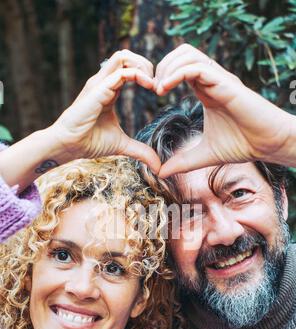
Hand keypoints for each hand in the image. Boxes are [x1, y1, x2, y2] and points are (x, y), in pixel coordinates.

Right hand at [51, 50, 160, 172]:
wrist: (69, 146)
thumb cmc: (89, 142)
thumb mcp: (122, 145)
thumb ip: (140, 151)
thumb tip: (157, 165)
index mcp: (108, 90)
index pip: (128, 67)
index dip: (145, 74)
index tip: (157, 91)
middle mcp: (103, 82)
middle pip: (126, 55)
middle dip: (146, 64)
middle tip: (157, 84)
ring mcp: (99, 83)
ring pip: (122, 56)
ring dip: (142, 65)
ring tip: (152, 83)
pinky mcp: (98, 89)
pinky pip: (121, 72)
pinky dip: (138, 75)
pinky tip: (148, 86)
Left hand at [154, 44, 293, 177]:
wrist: (268, 145)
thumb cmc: (242, 145)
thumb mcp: (204, 155)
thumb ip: (182, 162)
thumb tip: (161, 173)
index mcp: (205, 90)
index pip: (179, 67)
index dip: (161, 75)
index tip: (152, 95)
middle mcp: (211, 80)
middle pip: (182, 52)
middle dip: (162, 66)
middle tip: (153, 89)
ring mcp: (219, 79)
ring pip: (188, 53)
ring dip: (167, 67)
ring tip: (158, 89)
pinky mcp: (226, 84)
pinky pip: (198, 67)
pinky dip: (178, 73)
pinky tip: (166, 88)